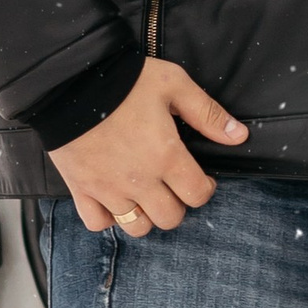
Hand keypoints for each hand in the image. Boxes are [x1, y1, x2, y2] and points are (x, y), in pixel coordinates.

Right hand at [49, 56, 247, 235]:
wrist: (69, 80)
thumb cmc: (125, 80)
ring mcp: (107, 189)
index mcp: (166, 156)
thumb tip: (239, 135)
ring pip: (136, 227)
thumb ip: (207, 113)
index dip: (204, 188)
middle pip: (169, 218)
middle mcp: (139, 180)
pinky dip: (108, 218)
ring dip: (146, 215)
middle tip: (173, 185)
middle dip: (178, 204)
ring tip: (146, 195)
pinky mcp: (80, 188)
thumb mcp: (174, 85)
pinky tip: (115, 200)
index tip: (200, 178)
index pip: (197, 195)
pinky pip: (98, 223)